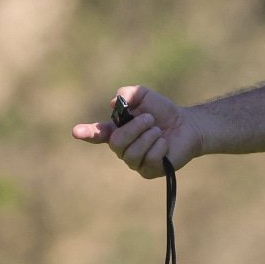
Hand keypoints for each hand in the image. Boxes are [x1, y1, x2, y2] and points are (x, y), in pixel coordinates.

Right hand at [72, 85, 200, 178]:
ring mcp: (135, 161)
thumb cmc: (163, 111)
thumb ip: (129, 93)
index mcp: (118, 130)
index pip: (98, 134)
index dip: (87, 132)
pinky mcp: (149, 170)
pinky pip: (149, 160)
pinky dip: (159, 147)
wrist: (187, 125)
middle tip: (150, 119)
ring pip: (132, 153)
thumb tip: (114, 102)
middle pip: (117, 143)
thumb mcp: (145, 96)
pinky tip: (165, 144)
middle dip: (135, 128)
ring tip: (158, 131)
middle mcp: (123, 148)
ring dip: (148, 137)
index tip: (77, 131)